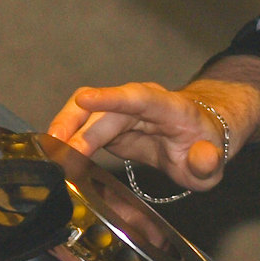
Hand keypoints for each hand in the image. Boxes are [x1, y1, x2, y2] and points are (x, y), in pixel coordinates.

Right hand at [48, 82, 232, 190]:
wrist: (198, 136)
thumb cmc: (202, 146)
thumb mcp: (211, 163)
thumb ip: (207, 163)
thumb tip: (204, 158)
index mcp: (170, 108)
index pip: (140, 98)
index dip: (111, 98)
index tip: (85, 99)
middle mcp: (143, 104)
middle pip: (105, 111)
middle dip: (79, 130)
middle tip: (59, 152)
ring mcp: (122, 112)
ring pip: (87, 114)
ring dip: (66, 129)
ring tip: (48, 150)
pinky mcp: (108, 124)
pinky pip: (82, 125)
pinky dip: (67, 138)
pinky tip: (54, 151)